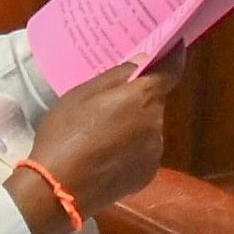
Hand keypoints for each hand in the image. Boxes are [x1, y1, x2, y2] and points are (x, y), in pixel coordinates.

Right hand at [27, 62, 173, 227]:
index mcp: (142, 99)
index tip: (174, 44)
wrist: (59, 189)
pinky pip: (142, 152)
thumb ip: (117, 76)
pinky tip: (105, 156)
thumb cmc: (66, 134)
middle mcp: (156, 124)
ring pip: (147, 128)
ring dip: (133, 126)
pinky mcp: (147, 175)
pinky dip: (130, 150)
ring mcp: (154, 152)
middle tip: (106, 104)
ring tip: (100, 135)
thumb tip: (142, 61)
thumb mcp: (81, 94)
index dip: (173, 56)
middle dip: (136, 99)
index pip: (171, 70)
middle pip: (153, 102)